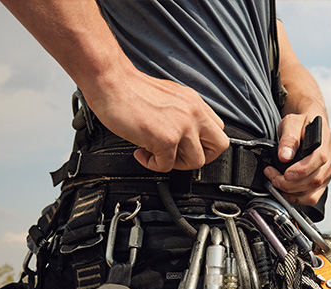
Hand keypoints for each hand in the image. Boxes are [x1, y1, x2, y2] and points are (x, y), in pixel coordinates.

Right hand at [83, 68, 229, 172]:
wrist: (110, 81)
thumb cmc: (131, 88)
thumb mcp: (170, 96)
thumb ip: (183, 113)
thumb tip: (185, 134)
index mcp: (195, 103)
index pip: (218, 130)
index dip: (205, 143)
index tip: (188, 146)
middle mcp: (193, 113)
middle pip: (219, 146)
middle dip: (201, 157)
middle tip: (180, 156)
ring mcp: (181, 127)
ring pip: (196, 161)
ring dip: (176, 164)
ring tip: (158, 154)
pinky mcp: (165, 139)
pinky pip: (167, 166)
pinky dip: (152, 164)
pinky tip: (141, 153)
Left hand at [264, 113, 330, 204]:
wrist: (310, 123)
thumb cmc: (301, 123)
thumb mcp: (291, 122)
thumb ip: (288, 138)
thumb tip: (284, 156)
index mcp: (326, 142)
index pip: (319, 160)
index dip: (301, 171)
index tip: (284, 174)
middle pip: (315, 180)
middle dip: (290, 184)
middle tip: (272, 177)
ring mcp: (329, 172)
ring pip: (313, 193)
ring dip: (291, 193)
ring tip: (276, 183)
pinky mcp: (324, 181)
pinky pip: (312, 197)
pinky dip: (296, 197)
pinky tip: (284, 189)